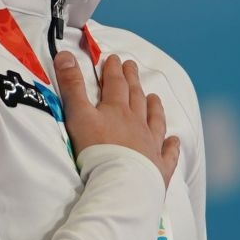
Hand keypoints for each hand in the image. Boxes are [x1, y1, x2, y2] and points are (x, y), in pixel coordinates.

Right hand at [55, 51, 180, 188]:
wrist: (121, 185)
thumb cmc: (96, 152)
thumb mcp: (78, 116)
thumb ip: (72, 86)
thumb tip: (64, 54)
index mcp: (116, 111)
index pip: (115, 85)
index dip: (113, 70)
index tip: (115, 58)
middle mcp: (137, 124)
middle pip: (135, 97)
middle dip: (132, 80)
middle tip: (132, 66)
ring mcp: (151, 145)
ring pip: (154, 121)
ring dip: (154, 107)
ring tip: (154, 97)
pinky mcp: (159, 167)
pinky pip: (168, 153)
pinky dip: (171, 146)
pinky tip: (174, 140)